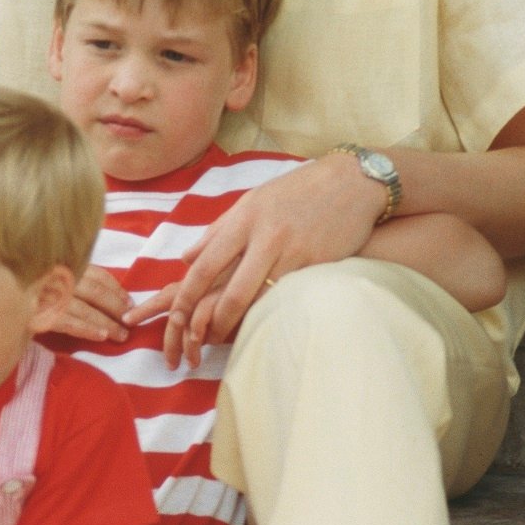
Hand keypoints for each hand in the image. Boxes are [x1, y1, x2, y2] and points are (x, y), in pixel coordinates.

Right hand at [43, 265, 130, 342]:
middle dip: (116, 307)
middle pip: (95, 292)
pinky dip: (87, 329)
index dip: (117, 290)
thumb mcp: (52, 275)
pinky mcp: (39, 314)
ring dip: (107, 323)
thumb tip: (109, 294)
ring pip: (85, 309)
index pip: (98, 275)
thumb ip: (75, 278)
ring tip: (122, 335)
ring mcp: (49, 295)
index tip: (130, 303)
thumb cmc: (29, 285)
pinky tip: (101, 336)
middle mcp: (59, 277)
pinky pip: (68, 323)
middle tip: (131, 321)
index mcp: (65, 265)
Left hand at [126, 155, 384, 365]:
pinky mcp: (317, 265)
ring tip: (225, 338)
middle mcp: (265, 237)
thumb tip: (186, 258)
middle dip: (211, 323)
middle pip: (230, 292)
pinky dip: (268, 314)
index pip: (204, 265)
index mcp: (243, 219)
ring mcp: (293, 253)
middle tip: (198, 342)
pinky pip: (286, 298)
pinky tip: (258, 325)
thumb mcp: (252, 202)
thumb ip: (217, 231)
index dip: (185, 297)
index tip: (173, 318)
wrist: (352, 181)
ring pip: (260, 300)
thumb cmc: (296, 191)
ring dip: (239, 324)